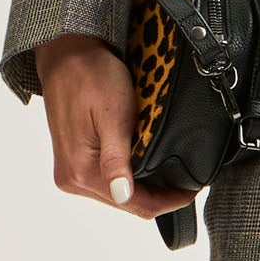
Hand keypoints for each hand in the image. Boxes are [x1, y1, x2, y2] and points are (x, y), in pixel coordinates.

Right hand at [31, 34, 198, 224]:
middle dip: (158, 196)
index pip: (134, 205)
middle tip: (185, 179)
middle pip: (126, 204)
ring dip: (144, 187)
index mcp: (81, 172)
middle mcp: (71, 179)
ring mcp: (70, 171)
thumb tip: (123, 195)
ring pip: (118, 195)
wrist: (67, 55)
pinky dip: (129, 176)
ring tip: (169, 171)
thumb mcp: (113, 117)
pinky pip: (107, 180)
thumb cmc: (91, 77)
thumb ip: (116, 160)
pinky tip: (144, 161)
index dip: (168, 201)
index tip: (192, 189)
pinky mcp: (72, 161)